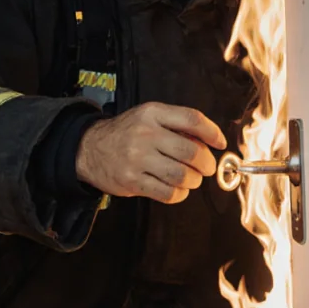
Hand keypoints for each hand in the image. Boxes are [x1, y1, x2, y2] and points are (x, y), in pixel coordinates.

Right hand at [75, 102, 226, 203]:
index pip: (192, 119)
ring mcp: (137, 159)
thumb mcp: (148, 118)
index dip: (212, 132)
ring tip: (190, 179)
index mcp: (151, 113)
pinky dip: (179, 194)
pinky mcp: (132, 181)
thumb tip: (210, 142)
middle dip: (206, 164)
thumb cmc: (126, 133)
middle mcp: (144, 134)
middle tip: (206, 167)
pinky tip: (176, 188)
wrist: (89, 148)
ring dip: (194, 181)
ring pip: (183, 175)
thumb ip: (176, 125)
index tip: (220, 143)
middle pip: (192, 152)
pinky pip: (168, 193)